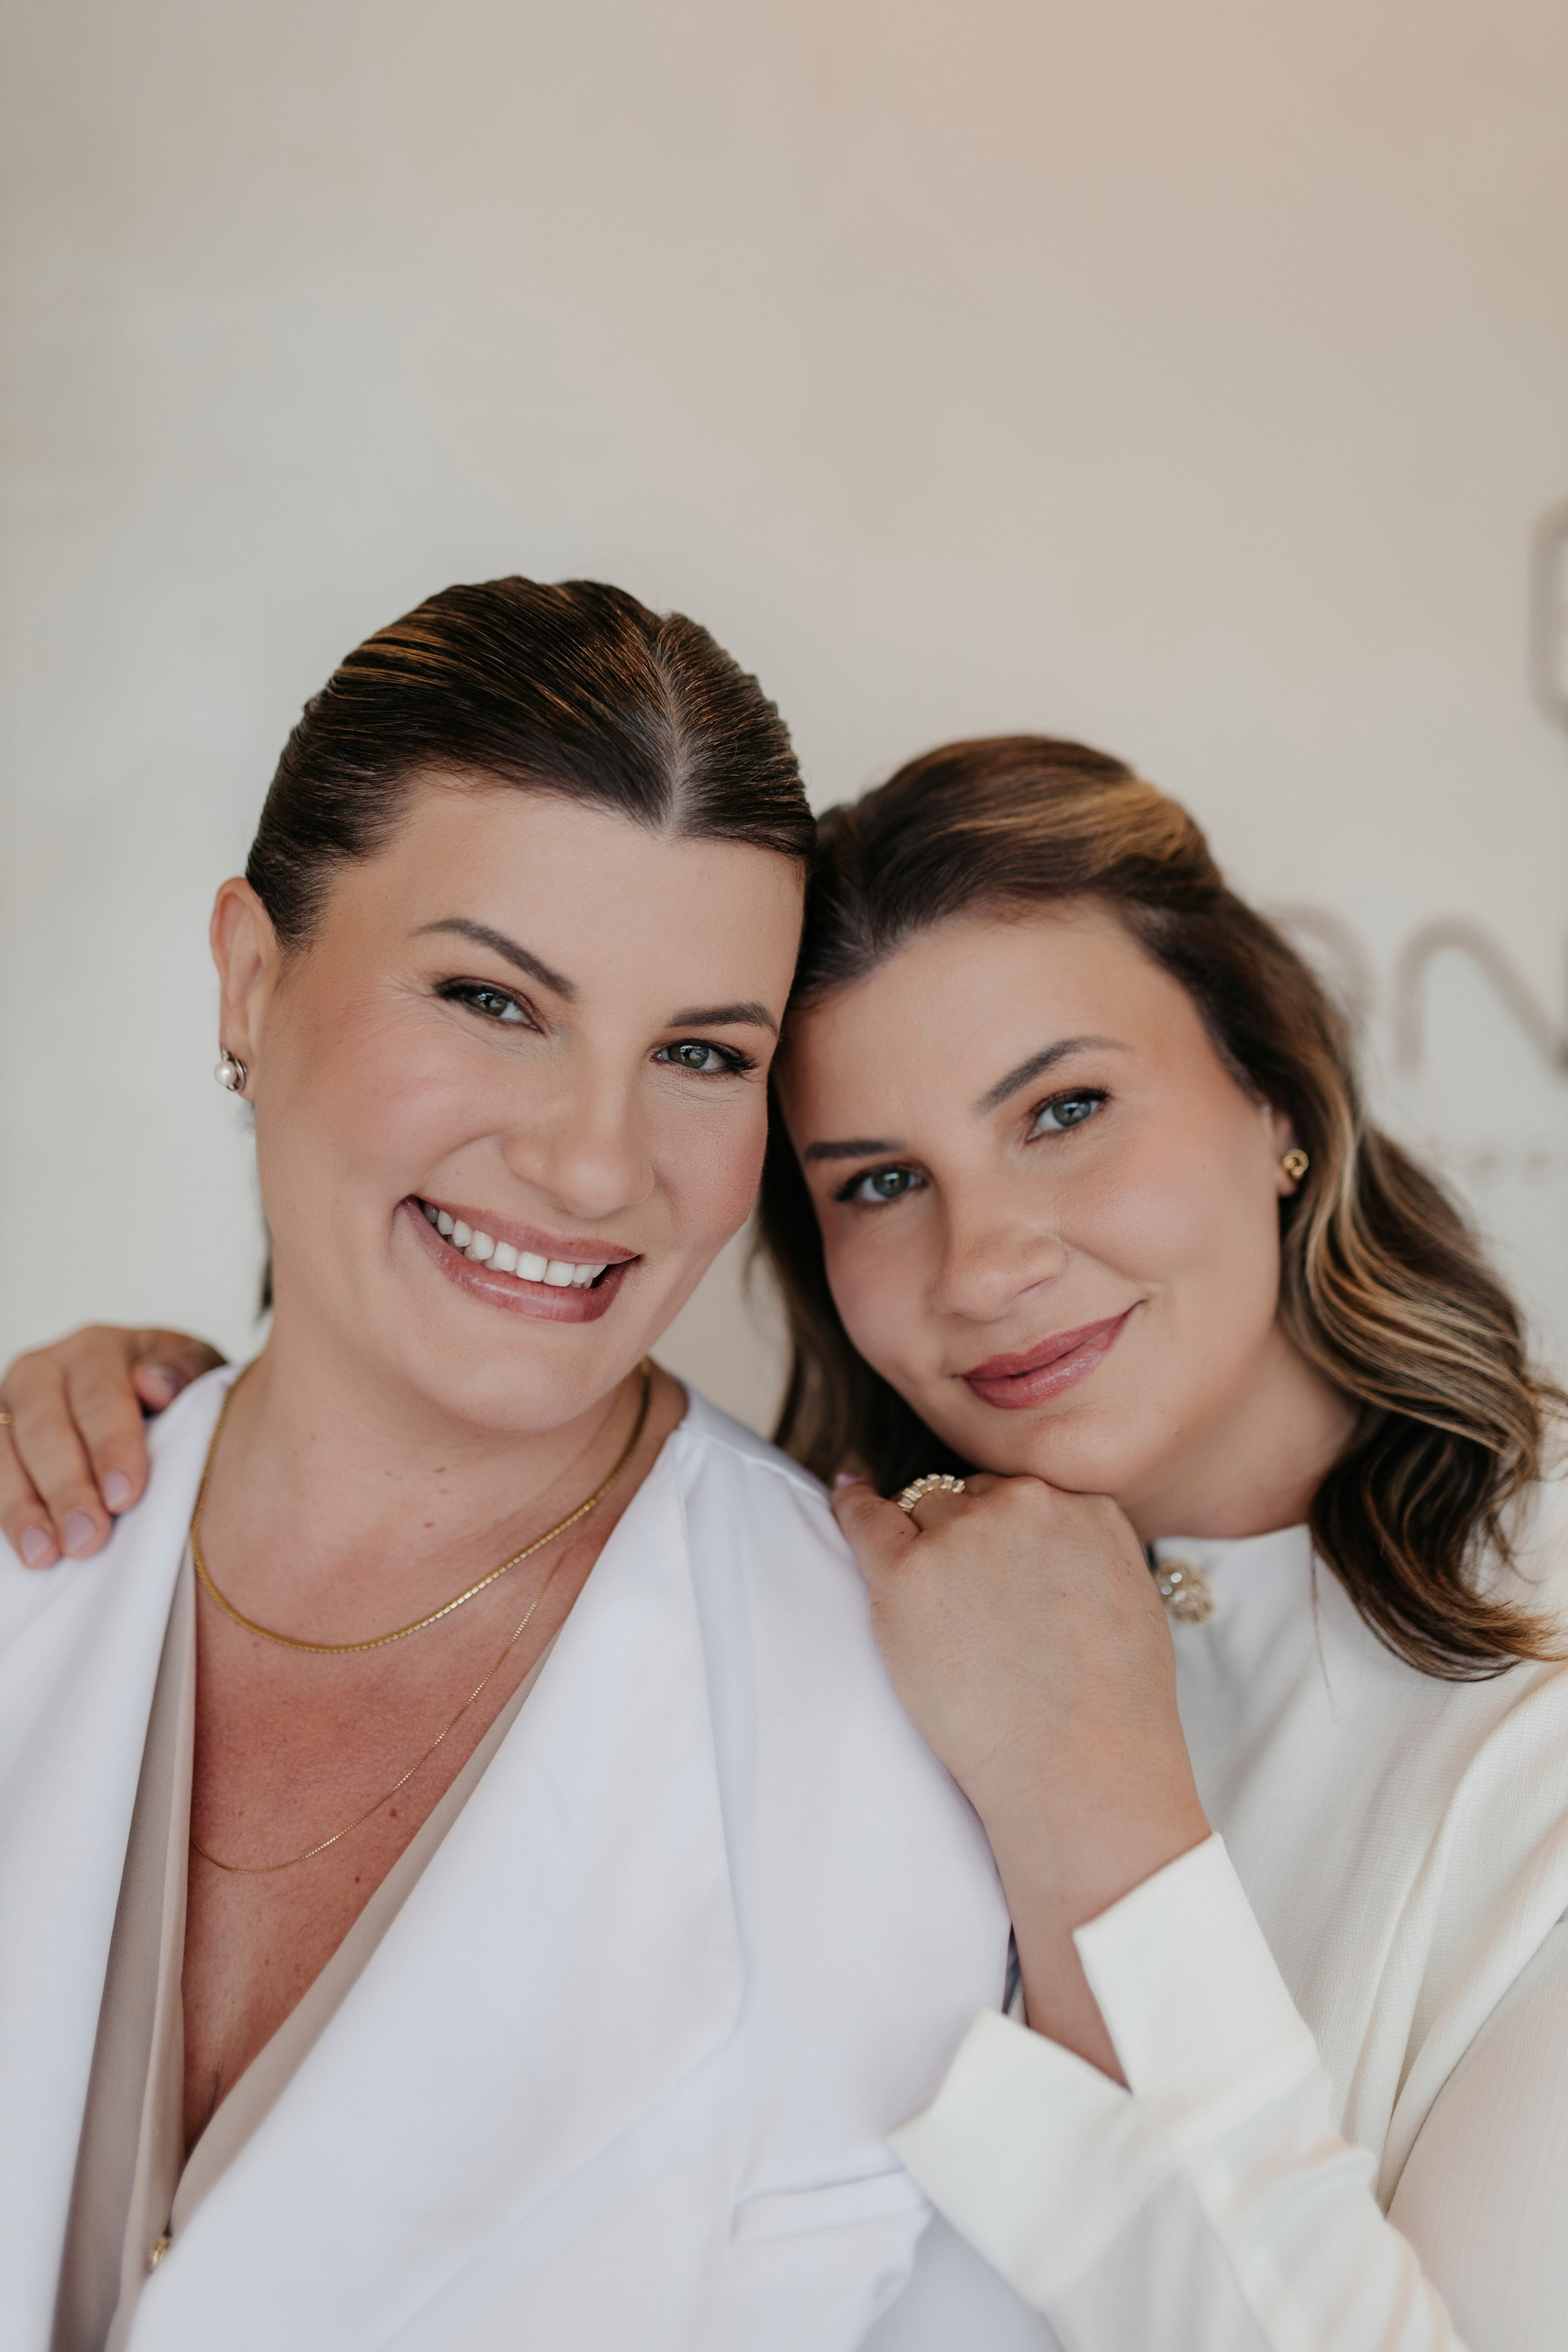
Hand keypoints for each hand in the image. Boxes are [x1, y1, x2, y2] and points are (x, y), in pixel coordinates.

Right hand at [0, 1326, 225, 1567]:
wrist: (148, 1399)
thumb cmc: (174, 1391)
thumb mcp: (195, 1372)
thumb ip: (184, 1372)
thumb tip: (154, 1385)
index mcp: (96, 1349)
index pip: (100, 1397)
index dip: (111, 1448)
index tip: (125, 1497)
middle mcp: (42, 1371)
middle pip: (45, 1430)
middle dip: (67, 1489)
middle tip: (88, 1540)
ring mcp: (8, 1406)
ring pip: (3, 1455)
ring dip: (23, 1509)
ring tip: (46, 1554)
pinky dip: (4, 1513)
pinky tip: (23, 1547)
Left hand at [832, 1470, 1209, 2078]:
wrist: (1081, 1768)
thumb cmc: (1113, 1710)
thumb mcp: (1130, 1599)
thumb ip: (1086, 1552)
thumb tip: (1054, 1548)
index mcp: (1085, 1506)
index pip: (1022, 1492)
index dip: (1003, 1529)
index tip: (991, 1559)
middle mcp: (1024, 1503)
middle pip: (970, 1496)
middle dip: (963, 1535)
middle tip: (963, 1602)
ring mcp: (962, 1533)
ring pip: (924, 1508)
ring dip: (920, 1542)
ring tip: (926, 1599)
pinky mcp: (908, 1571)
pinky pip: (864, 1517)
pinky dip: (851, 1506)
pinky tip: (846, 1496)